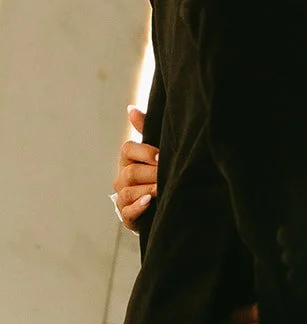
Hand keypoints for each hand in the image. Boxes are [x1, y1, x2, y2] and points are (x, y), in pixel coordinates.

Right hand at [112, 106, 156, 229]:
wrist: (163, 200)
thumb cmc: (159, 168)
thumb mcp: (156, 149)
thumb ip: (145, 129)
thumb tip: (131, 108)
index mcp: (128, 158)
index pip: (128, 150)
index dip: (145, 152)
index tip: (162, 156)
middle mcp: (122, 177)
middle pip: (130, 173)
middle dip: (151, 173)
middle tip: (167, 174)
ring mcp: (122, 197)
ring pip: (128, 192)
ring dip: (147, 189)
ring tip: (162, 188)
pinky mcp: (127, 215)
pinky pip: (128, 212)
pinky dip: (138, 207)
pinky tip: (149, 202)